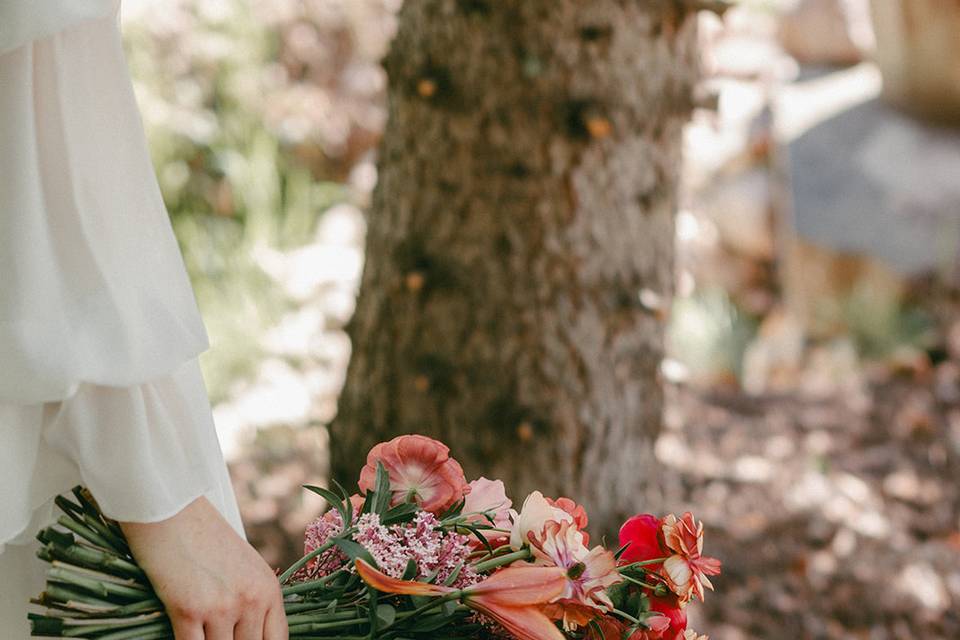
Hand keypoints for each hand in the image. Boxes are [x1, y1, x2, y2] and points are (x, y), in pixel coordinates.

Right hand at [120, 497, 287, 639]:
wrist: (170, 509)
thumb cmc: (202, 536)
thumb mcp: (242, 565)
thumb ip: (250, 599)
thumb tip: (245, 631)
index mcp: (268, 588)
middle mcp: (252, 599)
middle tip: (217, 636)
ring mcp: (222, 606)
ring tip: (201, 632)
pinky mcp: (189, 609)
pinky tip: (180, 635)